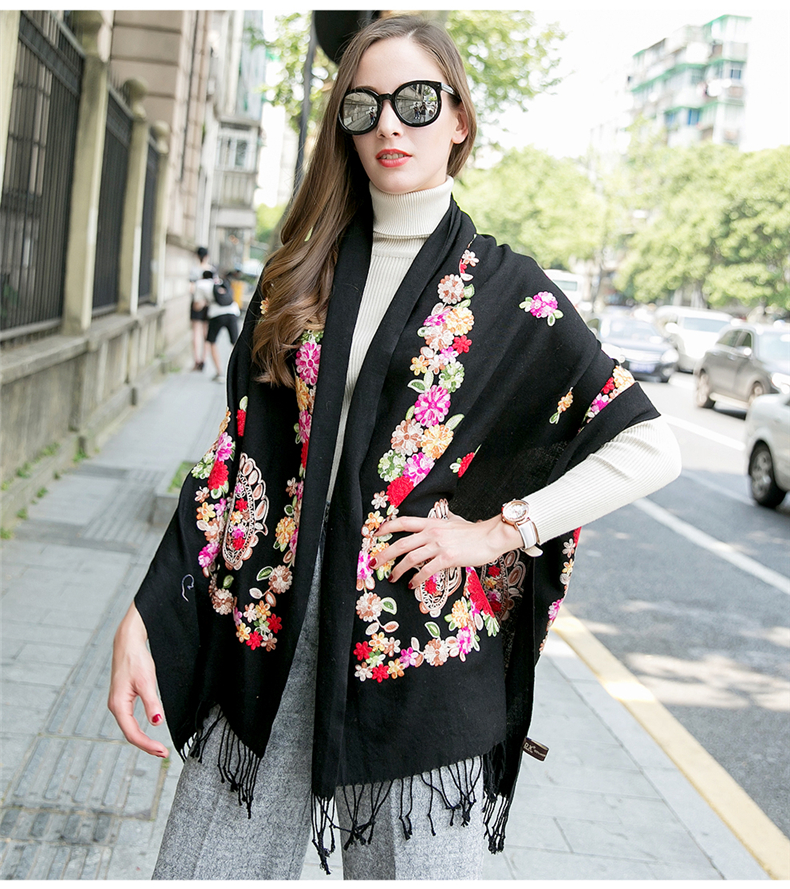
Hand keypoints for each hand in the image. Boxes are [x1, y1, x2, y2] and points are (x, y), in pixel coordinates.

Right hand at [108, 603, 168, 757]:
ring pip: (130, 727)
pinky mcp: (123, 698)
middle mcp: (116, 707)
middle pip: (130, 733)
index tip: (162, 751)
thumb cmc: (136, 660)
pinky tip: (149, 730)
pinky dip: (140, 728)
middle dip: (146, 745)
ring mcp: (118, 703)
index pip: (132, 733)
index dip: (147, 745)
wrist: (128, 643)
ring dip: (143, 739)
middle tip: (163, 753)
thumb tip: (157, 722)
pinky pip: (130, 719)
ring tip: (158, 748)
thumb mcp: (146, 681)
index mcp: (118, 705)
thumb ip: (151, 702)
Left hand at [372, 508, 522, 588]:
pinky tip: (412, 585)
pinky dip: (416, 579)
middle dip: (384, 554)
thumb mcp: (455, 521)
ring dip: (397, 570)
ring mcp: (439, 545)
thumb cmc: (474, 531)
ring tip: (391, 578)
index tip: (375, 534)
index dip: (387, 527)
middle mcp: (432, 533)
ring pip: (410, 558)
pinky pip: (426, 570)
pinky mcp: (447, 558)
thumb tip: (444, 516)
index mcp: (431, 523)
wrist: (490, 537)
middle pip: (401, 543)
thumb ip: (445, 520)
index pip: (404, 522)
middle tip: (373, 563)